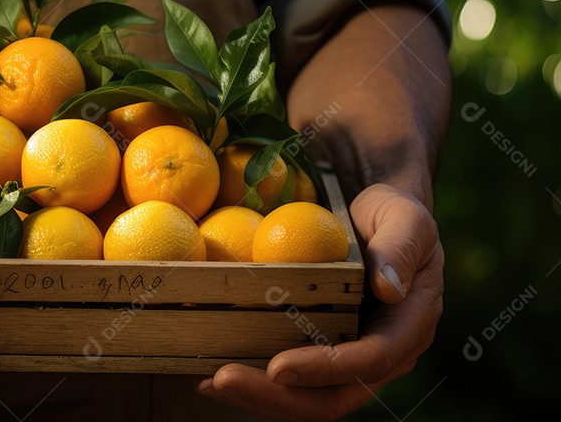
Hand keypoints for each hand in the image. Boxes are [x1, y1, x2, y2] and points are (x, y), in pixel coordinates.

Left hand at [197, 183, 443, 419]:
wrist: (377, 219)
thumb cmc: (392, 215)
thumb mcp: (405, 219)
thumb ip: (400, 249)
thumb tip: (388, 289)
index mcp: (406, 330)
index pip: (369, 363)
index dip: (325, 370)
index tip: (278, 368)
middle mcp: (379, 356)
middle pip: (331, 398)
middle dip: (275, 397)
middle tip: (223, 379)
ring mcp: (347, 358)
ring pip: (304, 398)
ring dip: (255, 396)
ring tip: (206, 381)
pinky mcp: (319, 351)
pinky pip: (288, 379)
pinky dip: (251, 379)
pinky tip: (207, 369)